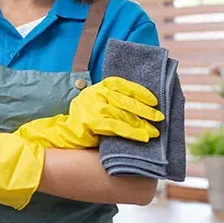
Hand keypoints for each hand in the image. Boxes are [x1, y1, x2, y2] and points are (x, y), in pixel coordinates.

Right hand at [14, 76, 163, 147]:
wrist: (63, 134)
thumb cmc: (86, 121)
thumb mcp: (99, 105)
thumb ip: (114, 102)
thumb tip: (143, 106)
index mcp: (98, 87)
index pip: (122, 84)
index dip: (139, 91)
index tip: (154, 100)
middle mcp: (95, 93)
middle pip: (125, 100)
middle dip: (144, 110)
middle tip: (159, 118)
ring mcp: (92, 106)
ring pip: (123, 114)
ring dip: (141, 124)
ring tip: (154, 132)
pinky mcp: (91, 121)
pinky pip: (116, 127)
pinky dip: (132, 132)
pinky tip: (143, 138)